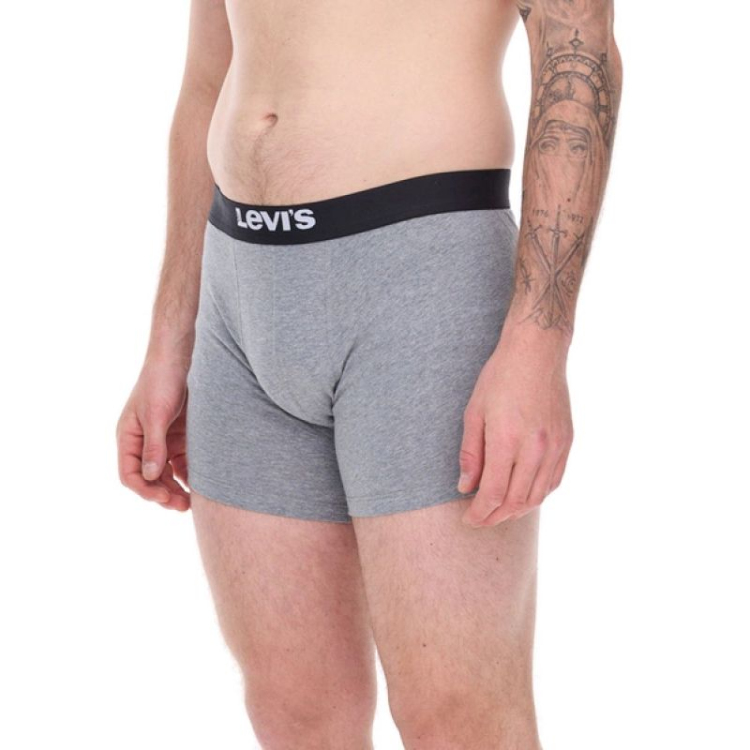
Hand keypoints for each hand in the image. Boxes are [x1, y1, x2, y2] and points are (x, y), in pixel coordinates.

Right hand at [116, 356, 190, 511]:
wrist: (181, 357)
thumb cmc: (161, 381)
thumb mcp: (156, 414)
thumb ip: (154, 446)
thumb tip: (150, 476)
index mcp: (128, 437)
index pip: (129, 474)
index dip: (145, 490)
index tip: (164, 499)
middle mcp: (143, 442)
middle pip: (149, 478)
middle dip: (163, 494)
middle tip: (183, 506)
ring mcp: (162, 440)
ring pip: (167, 473)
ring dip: (177, 488)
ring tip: (192, 501)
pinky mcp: (180, 436)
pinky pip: (182, 462)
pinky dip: (189, 474)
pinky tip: (201, 484)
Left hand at [457, 341, 572, 526]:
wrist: (537, 353)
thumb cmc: (500, 378)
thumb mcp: (474, 412)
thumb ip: (471, 454)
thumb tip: (466, 487)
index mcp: (507, 439)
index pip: (494, 493)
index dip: (480, 513)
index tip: (468, 519)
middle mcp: (535, 447)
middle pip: (516, 500)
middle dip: (495, 517)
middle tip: (480, 520)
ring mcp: (555, 446)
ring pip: (538, 495)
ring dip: (517, 510)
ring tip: (499, 512)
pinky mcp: (567, 442)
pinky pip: (554, 480)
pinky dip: (538, 495)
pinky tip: (524, 495)